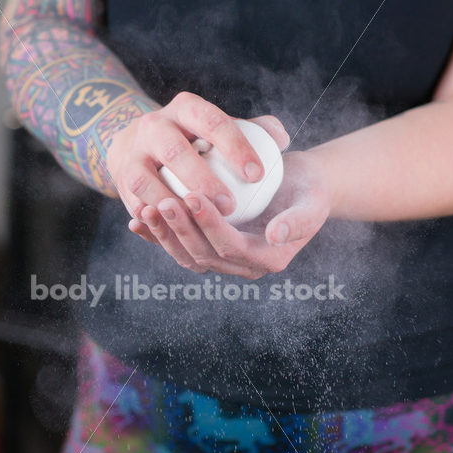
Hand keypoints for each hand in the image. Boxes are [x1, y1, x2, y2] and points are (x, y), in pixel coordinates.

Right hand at [106, 91, 288, 220]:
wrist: (142, 146)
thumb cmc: (195, 140)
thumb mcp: (219, 127)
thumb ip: (253, 131)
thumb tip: (280, 140)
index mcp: (184, 108)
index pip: (212, 122)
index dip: (235, 147)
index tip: (257, 174)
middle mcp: (154, 127)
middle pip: (176, 152)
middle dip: (203, 180)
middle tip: (230, 206)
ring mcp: (133, 155)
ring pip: (148, 182)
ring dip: (175, 205)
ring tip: (201, 223)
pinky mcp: (123, 183)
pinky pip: (136, 205)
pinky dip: (154, 222)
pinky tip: (178, 234)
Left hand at [131, 149, 330, 278]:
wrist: (297, 187)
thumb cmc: (309, 189)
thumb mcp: (314, 201)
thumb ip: (299, 221)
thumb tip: (276, 235)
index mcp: (267, 259)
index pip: (232, 247)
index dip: (210, 226)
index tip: (193, 196)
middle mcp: (243, 266)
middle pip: (204, 255)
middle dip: (182, 231)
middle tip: (163, 202)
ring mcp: (224, 260)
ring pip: (188, 255)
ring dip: (165, 236)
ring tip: (148, 209)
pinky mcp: (209, 247)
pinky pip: (181, 246)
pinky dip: (158, 237)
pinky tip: (137, 221)